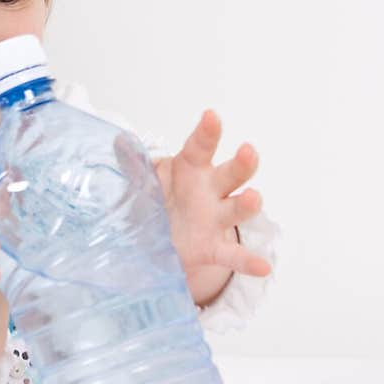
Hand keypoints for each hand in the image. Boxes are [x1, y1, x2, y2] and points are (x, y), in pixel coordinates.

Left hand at [153, 109, 271, 289]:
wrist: (165, 234)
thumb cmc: (161, 196)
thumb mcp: (145, 180)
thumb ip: (135, 164)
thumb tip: (119, 141)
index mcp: (192, 167)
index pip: (201, 147)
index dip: (207, 132)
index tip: (212, 116)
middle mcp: (211, 190)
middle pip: (232, 173)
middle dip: (242, 163)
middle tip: (248, 151)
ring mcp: (216, 219)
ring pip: (237, 208)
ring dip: (248, 203)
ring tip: (254, 198)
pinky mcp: (213, 248)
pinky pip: (233, 256)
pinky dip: (248, 261)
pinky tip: (263, 267)